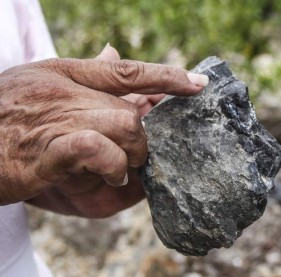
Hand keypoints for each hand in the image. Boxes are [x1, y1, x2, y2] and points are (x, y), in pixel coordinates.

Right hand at [0, 48, 208, 216]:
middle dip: (143, 139)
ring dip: (132, 155)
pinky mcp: (45, 152)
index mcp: (62, 72)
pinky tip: (110, 177)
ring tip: (121, 170)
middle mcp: (62, 91)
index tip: (198, 84)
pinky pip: (97, 149)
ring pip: (124, 126)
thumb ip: (82, 75)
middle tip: (134, 157)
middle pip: (131, 110)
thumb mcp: (39, 83)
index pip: (125, 70)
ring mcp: (54, 120)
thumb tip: (114, 53)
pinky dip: (112, 165)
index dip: (166, 76)